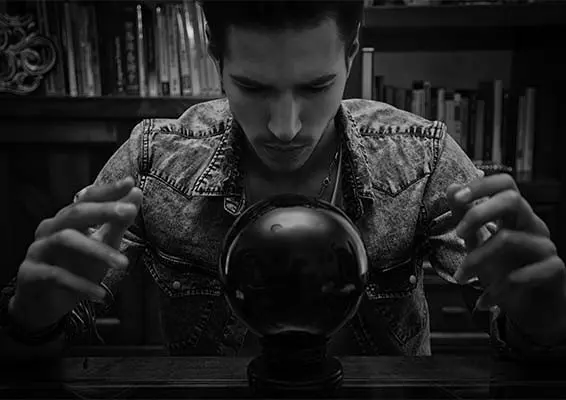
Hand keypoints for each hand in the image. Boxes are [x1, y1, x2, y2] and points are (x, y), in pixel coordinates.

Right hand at [9, 177, 141, 331]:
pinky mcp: (30, 274)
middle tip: (130, 211)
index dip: (107, 191)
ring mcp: (37, 250)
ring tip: (123, 264)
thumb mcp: (101, 244)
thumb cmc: (75, 268)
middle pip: (75, 214)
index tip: (130, 183)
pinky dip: (81, 285)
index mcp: (66, 220)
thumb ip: (117, 222)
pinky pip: (56, 276)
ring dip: (97, 251)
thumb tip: (136, 193)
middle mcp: (49, 230)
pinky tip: (100, 295)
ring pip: (66, 240)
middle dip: (103, 210)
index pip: (87, 199)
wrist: (43, 304)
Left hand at [447, 174, 565, 344]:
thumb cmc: (506, 271)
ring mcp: (546, 246)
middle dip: (478, 213)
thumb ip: (465, 217)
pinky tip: (484, 301)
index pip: (505, 184)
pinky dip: (496, 290)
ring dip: (477, 260)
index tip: (456, 197)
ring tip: (461, 277)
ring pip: (508, 239)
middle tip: (458, 233)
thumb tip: (451, 187)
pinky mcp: (554, 270)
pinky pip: (522, 274)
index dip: (481, 185)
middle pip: (513, 200)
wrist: (534, 310)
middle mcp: (532, 225)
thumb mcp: (478, 243)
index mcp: (515, 215)